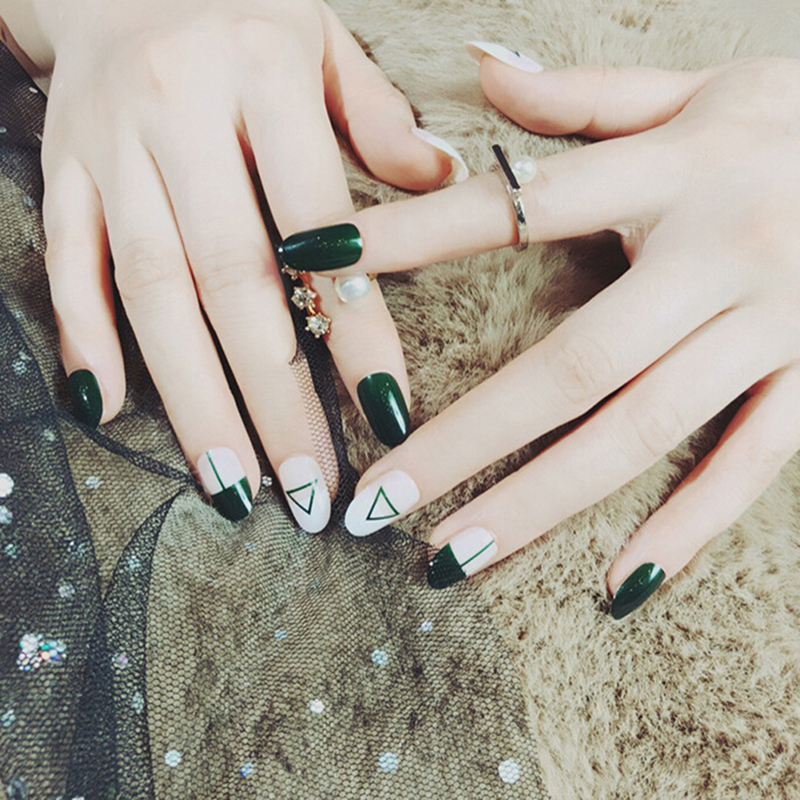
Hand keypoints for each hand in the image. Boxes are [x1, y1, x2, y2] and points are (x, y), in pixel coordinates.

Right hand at [12, 0, 466, 526]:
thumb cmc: (240, 6)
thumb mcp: (322, 37)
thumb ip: (378, 117)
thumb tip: (441, 183)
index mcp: (264, 72)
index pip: (321, 228)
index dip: (355, 328)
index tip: (386, 416)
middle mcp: (178, 111)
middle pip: (232, 282)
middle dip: (273, 397)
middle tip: (308, 489)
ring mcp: (109, 146)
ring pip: (150, 291)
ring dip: (191, 398)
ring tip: (230, 482)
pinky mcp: (60, 168)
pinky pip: (66, 261)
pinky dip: (85, 335)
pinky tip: (107, 407)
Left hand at [281, 51, 799, 615]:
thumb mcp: (699, 89)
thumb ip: (584, 96)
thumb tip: (479, 65)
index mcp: (676, 172)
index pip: (513, 209)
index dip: (408, 238)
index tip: (317, 272)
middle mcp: (718, 258)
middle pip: (570, 366)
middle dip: (466, 441)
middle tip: (377, 505)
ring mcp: (773, 330)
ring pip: (642, 432)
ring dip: (543, 503)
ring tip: (454, 559)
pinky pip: (749, 466)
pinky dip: (684, 527)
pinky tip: (613, 586)